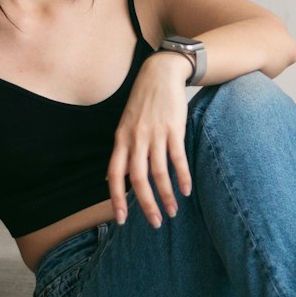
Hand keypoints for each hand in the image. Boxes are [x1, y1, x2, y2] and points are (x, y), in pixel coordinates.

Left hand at [107, 53, 191, 227]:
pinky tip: (185, 190)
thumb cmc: (142, 102)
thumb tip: (110, 177)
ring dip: (166, 195)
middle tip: (155, 223)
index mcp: (121, 140)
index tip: (121, 219)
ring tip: (172, 212)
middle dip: (146, 204)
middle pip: (138, 179)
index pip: (114, 175)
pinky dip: (182, 176)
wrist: (160, 73)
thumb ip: (121, 152)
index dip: (116, 198)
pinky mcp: (173, 129)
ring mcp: (154, 134)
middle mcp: (135, 139)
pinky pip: (177, 158)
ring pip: (158, 172)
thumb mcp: (125, 125)